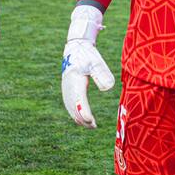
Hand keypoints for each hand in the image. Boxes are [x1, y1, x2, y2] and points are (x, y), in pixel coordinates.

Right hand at [61, 5, 114, 128]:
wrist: (76, 48)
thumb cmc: (88, 55)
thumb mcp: (96, 63)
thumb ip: (102, 74)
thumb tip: (109, 87)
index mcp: (75, 82)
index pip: (79, 101)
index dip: (84, 112)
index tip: (91, 120)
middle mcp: (68, 88)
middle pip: (74, 108)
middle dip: (83, 119)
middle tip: (94, 126)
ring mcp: (66, 90)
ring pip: (71, 108)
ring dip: (80, 118)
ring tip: (92, 125)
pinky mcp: (67, 90)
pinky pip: (70, 105)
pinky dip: (76, 113)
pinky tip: (84, 119)